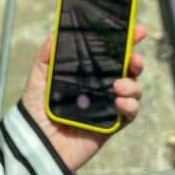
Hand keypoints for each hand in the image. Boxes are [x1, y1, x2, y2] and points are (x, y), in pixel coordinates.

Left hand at [20, 25, 146, 173]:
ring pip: (134, 88)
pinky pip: (130, 113)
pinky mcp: (112, 124)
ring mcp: (108, 104)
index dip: (126, 40)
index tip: (138, 30)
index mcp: (86, 71)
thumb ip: (47, 54)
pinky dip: (131, 105)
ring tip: (119, 86)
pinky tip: (120, 103)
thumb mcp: (37, 78)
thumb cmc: (36, 109)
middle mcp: (100, 85)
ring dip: (133, 84)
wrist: (38, 144)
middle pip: (128, 69)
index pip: (110, 52)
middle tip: (134, 60)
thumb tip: (57, 31)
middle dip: (136, 61)